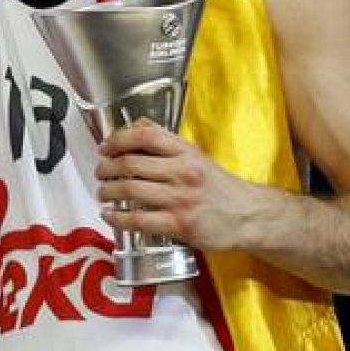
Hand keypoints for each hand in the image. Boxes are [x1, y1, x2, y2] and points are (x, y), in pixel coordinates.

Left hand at [96, 118, 260, 251]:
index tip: (105, 147)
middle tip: (100, 172)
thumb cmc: (219, 187)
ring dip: (107, 191)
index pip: (145, 136)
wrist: (249, 215)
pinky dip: (117, 218)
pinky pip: (138, 220)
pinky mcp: (180, 224)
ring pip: (130, 190)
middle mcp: (183, 172)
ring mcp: (181, 199)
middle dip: (106, 168)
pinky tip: (109, 215)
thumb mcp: (196, 156)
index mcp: (186, 152)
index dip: (118, 139)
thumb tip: (134, 126)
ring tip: (102, 192)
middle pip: (130, 164)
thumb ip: (166, 141)